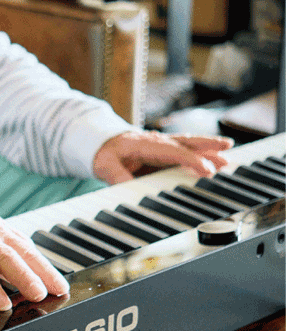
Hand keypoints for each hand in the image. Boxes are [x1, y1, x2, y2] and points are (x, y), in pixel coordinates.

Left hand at [93, 131, 233, 183]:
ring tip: (227, 158)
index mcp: (145, 144)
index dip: (191, 160)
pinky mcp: (165, 151)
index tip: (206, 169)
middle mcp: (158, 141)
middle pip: (186, 142)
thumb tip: (128, 188)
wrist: (102, 143)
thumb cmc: (105, 153)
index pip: (173, 151)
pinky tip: (215, 160)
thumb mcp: (106, 166)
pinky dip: (202, 154)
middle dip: (207, 146)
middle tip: (227, 150)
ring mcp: (163, 145)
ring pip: (189, 145)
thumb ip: (118, 177)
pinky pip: (186, 151)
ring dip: (209, 149)